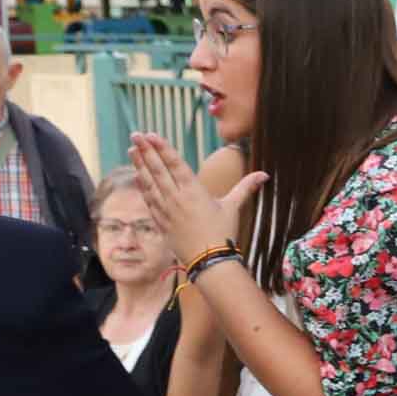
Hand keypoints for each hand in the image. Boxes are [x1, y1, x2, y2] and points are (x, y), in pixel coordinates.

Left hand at [129, 131, 262, 258]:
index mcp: (194, 190)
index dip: (162, 148)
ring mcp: (166, 209)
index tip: (151, 135)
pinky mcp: (161, 221)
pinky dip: (142, 186)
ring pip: (149, 182)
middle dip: (145, 150)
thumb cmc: (223, 233)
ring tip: (132, 149)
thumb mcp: (233, 207)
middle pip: (158, 169)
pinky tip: (137, 175)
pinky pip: (148, 199)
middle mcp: (177, 197)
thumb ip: (246, 188)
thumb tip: (264, 175)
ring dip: (139, 164)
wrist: (210, 260)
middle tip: (136, 135)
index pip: (175, 163)